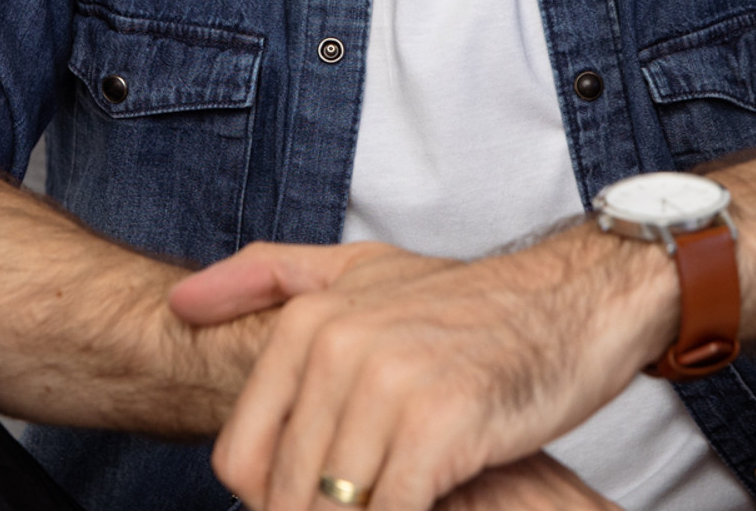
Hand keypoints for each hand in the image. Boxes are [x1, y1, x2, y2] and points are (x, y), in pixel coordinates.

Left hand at [167, 227, 676, 510]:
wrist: (574, 303)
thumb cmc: (473, 304)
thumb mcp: (364, 269)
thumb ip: (268, 277)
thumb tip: (181, 306)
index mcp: (308, 323)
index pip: (243, 458)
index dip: (270, 504)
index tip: (308, 505)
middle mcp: (338, 348)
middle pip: (286, 494)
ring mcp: (387, 386)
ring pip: (332, 509)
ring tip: (385, 507)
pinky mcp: (439, 426)